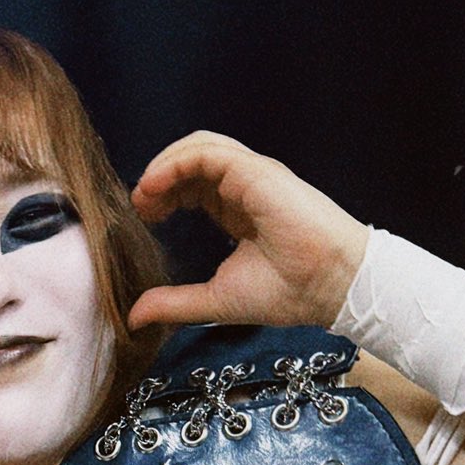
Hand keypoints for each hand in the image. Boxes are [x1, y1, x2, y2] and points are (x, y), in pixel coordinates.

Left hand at [127, 130, 368, 333]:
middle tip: (138, 205)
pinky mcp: (256, 172)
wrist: (330, 286)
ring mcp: (252, 176)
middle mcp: (245, 187)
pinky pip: (208, 153)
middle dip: (159, 178)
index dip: (165, 194)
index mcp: (239, 210)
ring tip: (143, 193)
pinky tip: (155, 184)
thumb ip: (175, 303)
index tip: (145, 218)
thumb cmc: (289, 291)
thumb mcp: (216, 299)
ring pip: (199, 148)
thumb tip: (134, 317)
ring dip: (163, 165)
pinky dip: (175, 163)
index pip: (195, 185)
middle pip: (192, 161)